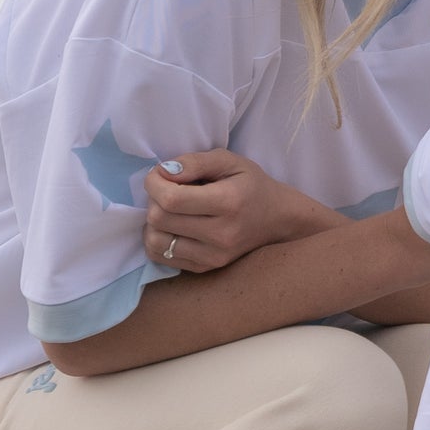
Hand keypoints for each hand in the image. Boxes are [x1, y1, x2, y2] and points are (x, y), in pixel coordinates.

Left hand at [141, 147, 333, 273]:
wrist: (277, 220)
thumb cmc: (251, 185)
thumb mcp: (229, 161)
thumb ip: (195, 161)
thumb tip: (163, 172)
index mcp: (228, 202)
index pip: (171, 199)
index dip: (154, 183)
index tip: (160, 175)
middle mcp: (221, 235)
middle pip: (159, 219)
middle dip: (153, 200)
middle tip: (166, 190)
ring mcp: (213, 256)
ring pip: (156, 242)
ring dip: (153, 223)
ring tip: (168, 210)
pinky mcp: (205, 268)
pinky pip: (162, 258)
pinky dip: (158, 240)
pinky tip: (172, 227)